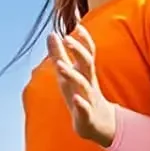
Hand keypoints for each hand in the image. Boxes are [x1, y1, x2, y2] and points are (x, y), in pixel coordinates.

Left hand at [49, 26, 117, 146]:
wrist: (97, 125)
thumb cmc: (80, 95)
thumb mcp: (68, 74)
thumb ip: (59, 54)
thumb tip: (51, 33)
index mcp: (85, 72)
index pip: (88, 52)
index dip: (84, 39)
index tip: (78, 25)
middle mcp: (89, 83)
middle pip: (87, 64)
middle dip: (78, 51)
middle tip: (66, 38)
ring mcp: (89, 99)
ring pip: (83, 85)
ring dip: (72, 74)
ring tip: (60, 65)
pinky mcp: (87, 115)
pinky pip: (85, 109)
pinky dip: (81, 103)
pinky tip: (75, 98)